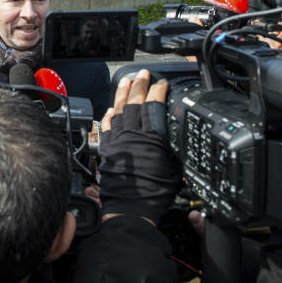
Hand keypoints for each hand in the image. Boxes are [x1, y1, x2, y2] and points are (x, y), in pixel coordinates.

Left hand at [99, 69, 180, 224]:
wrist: (131, 208)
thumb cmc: (155, 193)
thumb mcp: (175, 169)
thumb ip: (172, 149)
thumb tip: (173, 139)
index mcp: (152, 138)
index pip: (154, 105)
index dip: (158, 91)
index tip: (162, 83)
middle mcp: (133, 135)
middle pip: (135, 102)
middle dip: (140, 84)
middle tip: (143, 73)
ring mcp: (118, 140)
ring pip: (119, 110)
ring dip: (123, 94)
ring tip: (126, 81)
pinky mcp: (107, 148)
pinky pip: (106, 126)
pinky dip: (109, 116)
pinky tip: (112, 109)